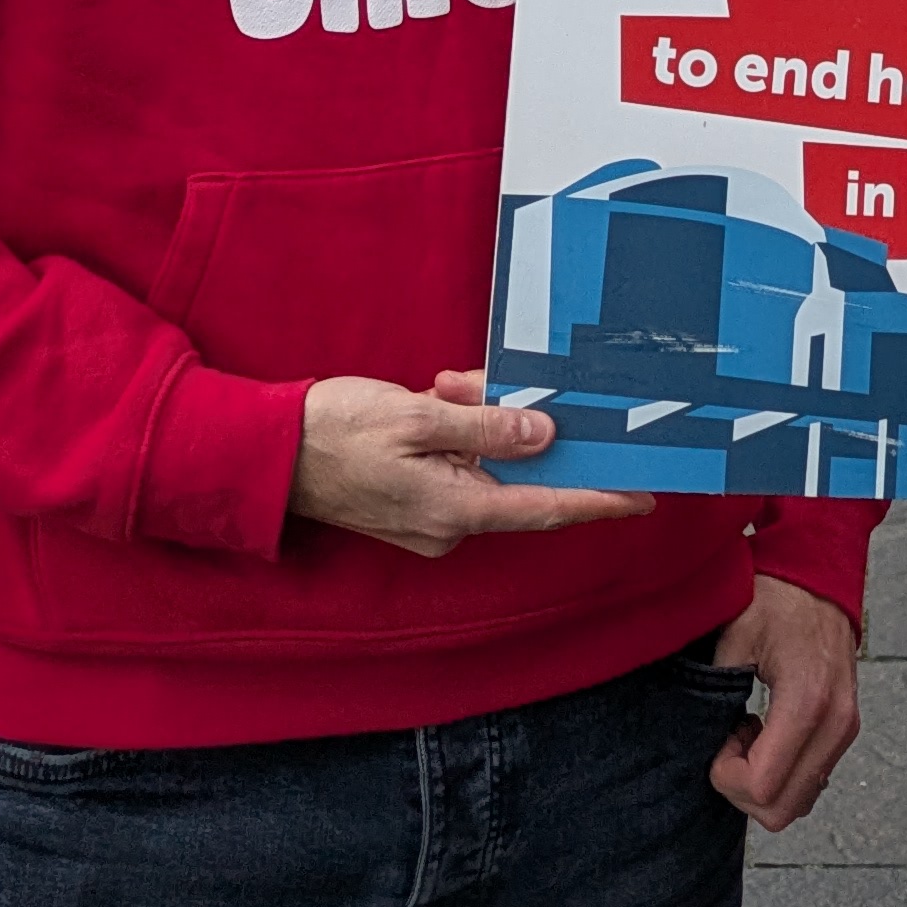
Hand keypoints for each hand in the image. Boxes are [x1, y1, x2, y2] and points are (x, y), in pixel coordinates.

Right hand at [292, 370, 652, 557]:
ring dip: (480, 418)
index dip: (598, 500)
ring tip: (447, 384)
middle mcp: (450, 522)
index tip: (644, 496)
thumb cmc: (334, 432)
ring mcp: (430, 516)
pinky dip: (458, 430)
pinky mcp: (414, 501)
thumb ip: (486, 426)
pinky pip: (458, 463)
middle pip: (516, 475)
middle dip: (522, 427)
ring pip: (485, 462)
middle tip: (508, 385)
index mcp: (455, 509)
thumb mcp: (416, 418)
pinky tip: (439, 395)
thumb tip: (544, 436)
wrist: (263, 453)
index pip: (546, 508)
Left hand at [701, 570, 859, 830]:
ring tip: (747, 733)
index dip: (727, 777)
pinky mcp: (845, 730)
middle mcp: (835, 724)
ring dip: (764, 783)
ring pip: (798, 803)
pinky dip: (782, 773)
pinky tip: (766, 732)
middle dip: (743, 789)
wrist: (820, 578)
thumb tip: (696, 736)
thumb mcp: (735, 635)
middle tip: (729, 740)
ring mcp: (845, 730)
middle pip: (783, 810)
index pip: (763, 786)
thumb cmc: (777, 598)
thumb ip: (715, 689)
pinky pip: (810, 781)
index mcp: (807, 702)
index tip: (718, 739)